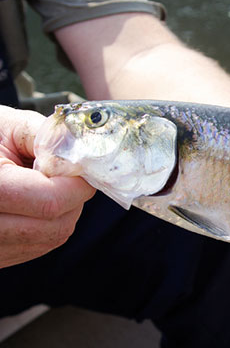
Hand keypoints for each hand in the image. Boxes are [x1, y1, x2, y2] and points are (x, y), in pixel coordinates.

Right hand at [0, 106, 94, 267]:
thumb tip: (81, 153)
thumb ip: (48, 137)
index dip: (76, 184)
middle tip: (59, 174)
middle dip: (72, 198)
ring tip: (37, 185)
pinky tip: (27, 202)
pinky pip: (36, 246)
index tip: (79, 167)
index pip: (51, 201)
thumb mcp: (6, 125)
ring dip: (61, 212)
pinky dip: (45, 224)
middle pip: (56, 226)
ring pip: (51, 238)